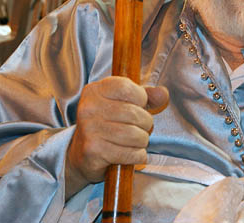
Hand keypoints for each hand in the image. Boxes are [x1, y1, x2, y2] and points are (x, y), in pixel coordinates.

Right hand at [65, 76, 168, 197]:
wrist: (80, 156)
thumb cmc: (106, 126)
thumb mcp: (123, 103)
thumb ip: (145, 96)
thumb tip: (163, 93)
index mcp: (94, 91)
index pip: (126, 87)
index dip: (140, 99)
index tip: (138, 106)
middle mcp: (89, 108)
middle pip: (135, 114)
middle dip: (145, 124)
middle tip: (139, 129)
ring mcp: (89, 130)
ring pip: (135, 135)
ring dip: (142, 141)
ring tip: (136, 142)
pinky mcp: (93, 151)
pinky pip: (130, 154)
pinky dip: (137, 156)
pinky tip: (132, 154)